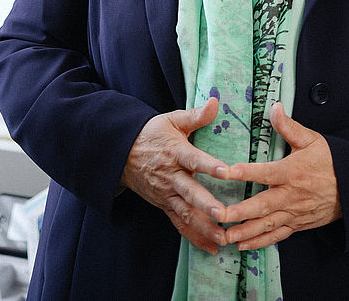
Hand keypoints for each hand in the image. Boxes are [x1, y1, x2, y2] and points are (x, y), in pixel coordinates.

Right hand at [120, 97, 228, 251]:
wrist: (123, 153)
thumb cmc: (152, 134)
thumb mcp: (171, 120)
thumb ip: (195, 115)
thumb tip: (215, 101)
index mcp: (175, 152)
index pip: (193, 159)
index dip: (209, 166)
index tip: (226, 172)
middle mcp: (171, 176)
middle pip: (189, 192)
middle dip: (206, 204)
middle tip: (223, 214)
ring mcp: (167, 194)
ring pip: (186, 213)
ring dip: (204, 227)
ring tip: (223, 237)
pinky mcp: (164, 206)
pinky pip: (179, 224)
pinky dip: (195, 237)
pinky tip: (212, 248)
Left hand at [219, 102, 340, 250]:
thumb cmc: (331, 162)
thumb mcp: (312, 140)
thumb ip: (289, 126)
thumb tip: (274, 107)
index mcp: (293, 172)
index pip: (266, 172)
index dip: (246, 172)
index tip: (226, 172)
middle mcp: (291, 195)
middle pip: (263, 205)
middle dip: (240, 212)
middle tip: (220, 215)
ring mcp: (294, 212)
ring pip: (267, 224)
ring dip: (246, 231)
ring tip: (226, 236)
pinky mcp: (297, 224)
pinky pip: (277, 235)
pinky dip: (260, 242)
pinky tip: (243, 245)